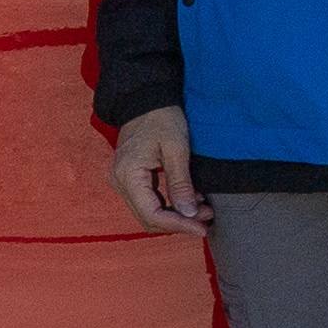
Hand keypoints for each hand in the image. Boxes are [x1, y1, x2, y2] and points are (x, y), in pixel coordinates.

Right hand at [110, 104, 209, 234]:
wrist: (146, 99)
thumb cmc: (161, 118)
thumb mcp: (176, 148)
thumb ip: (181, 183)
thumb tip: (189, 214)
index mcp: (128, 175)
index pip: (152, 214)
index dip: (178, 225)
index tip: (201, 227)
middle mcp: (120, 183)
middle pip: (149, 218)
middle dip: (179, 222)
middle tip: (206, 219)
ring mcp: (123, 182)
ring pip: (149, 213)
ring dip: (176, 216)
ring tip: (203, 210)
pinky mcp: (131, 179)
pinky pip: (149, 202)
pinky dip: (170, 206)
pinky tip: (191, 200)